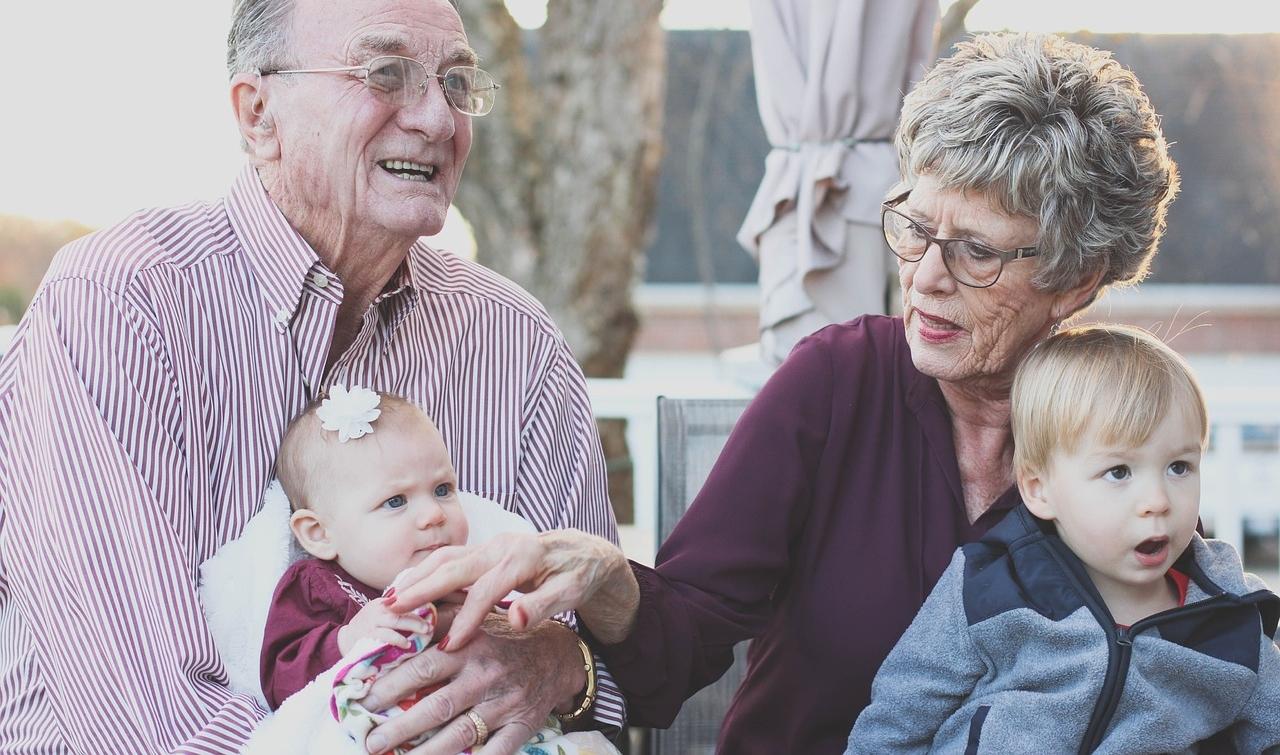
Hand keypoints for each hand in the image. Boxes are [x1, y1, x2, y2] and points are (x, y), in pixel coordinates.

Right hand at [337, 598, 435, 655]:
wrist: (344, 639)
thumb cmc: (368, 628)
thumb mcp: (382, 614)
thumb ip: (399, 612)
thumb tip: (426, 615)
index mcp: (383, 602)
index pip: (404, 598)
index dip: (419, 602)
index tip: (433, 609)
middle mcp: (378, 609)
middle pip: (402, 608)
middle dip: (418, 616)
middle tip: (431, 625)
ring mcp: (372, 621)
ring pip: (395, 620)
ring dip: (412, 626)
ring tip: (425, 632)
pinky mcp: (368, 635)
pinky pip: (386, 636)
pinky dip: (398, 639)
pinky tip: (407, 645)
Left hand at [361, 615, 584, 754]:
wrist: (559, 655)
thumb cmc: (506, 636)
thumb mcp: (477, 616)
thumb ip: (441, 616)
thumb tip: (397, 609)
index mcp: (471, 647)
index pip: (424, 667)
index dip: (392, 684)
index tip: (365, 699)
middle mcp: (486, 676)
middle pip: (437, 706)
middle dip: (400, 727)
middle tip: (371, 741)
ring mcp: (505, 703)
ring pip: (461, 733)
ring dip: (426, 752)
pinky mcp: (522, 726)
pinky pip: (496, 751)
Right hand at [388, 530, 638, 648]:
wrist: (586, 552)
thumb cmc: (579, 575)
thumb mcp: (572, 592)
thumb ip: (544, 605)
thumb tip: (517, 620)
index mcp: (523, 557)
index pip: (487, 590)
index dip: (466, 618)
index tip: (449, 646)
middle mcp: (501, 546)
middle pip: (454, 566)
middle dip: (421, 589)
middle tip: (390, 609)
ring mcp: (490, 545)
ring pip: (445, 558)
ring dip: (416, 577)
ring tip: (388, 599)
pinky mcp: (485, 550)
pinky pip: (449, 560)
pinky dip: (425, 573)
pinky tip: (408, 589)